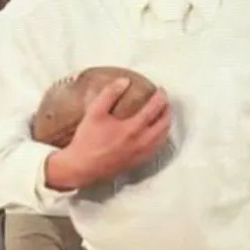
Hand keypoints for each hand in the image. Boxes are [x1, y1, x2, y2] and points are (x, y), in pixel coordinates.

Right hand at [54, 78, 171, 188]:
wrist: (82, 167)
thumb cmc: (87, 142)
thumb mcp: (94, 112)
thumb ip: (109, 94)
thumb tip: (123, 81)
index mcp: (132, 129)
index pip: (154, 109)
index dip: (161, 97)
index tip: (161, 91)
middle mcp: (141, 143)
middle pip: (164, 124)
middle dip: (167, 110)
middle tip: (165, 101)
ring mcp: (140, 154)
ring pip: (163, 138)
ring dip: (166, 124)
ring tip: (163, 115)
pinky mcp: (137, 162)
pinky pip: (156, 149)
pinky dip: (161, 138)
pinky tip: (156, 135)